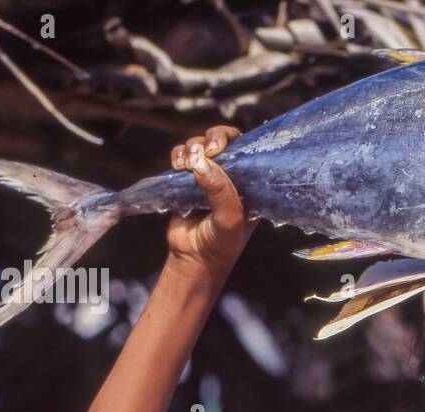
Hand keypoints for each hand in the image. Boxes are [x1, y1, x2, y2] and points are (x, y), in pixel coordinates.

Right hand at [167, 125, 254, 279]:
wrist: (194, 260)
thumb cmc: (221, 243)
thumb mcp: (229, 218)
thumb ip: (220, 189)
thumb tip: (201, 160)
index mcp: (248, 184)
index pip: (246, 149)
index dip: (232, 140)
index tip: (219, 148)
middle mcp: (229, 177)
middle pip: (222, 141)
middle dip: (211, 139)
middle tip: (205, 151)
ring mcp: (207, 177)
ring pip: (199, 146)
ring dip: (192, 147)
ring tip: (186, 164)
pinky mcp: (185, 182)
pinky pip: (182, 157)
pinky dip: (178, 155)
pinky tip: (177, 165)